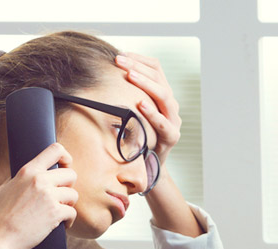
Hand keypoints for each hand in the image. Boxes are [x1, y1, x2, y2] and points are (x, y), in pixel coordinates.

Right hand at [0, 143, 77, 248]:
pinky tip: (61, 225)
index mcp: (28, 171)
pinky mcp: (55, 213)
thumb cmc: (0, 217)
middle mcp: (40, 180)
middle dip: (68, 187)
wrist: (0, 239)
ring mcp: (48, 196)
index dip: (66, 157)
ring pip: (73, 195)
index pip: (55, 150)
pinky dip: (68, 221)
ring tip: (59, 213)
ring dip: (69, 205)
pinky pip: (72, 213)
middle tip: (61, 198)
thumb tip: (28, 175)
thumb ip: (19, 179)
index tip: (66, 167)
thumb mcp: (4, 189)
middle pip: (71, 174)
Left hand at [115, 52, 181, 166]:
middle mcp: (170, 104)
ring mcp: (173, 120)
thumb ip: (126, 94)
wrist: (149, 164)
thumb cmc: (139, 135)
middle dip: (137, 66)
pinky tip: (140, 104)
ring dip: (146, 84)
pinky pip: (164, 123)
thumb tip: (104, 75)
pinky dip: (152, 113)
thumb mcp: (133, 112)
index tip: (120, 55)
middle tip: (119, 60)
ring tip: (130, 75)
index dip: (139, 59)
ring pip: (164, 96)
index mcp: (163, 94)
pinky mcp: (171, 137)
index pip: (156, 68)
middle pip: (159, 78)